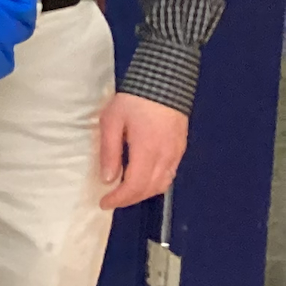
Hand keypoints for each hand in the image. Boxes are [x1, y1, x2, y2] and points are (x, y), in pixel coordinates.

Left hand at [98, 92, 186, 209]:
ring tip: (125, 192)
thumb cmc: (133, 101)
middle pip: (149, 189)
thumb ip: (110, 152)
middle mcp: (165, 157)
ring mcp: (176, 153)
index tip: (104, 202)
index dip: (120, 198)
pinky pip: (169, 175)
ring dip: (143, 193)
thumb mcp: (112, 122)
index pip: (135, 186)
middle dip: (130, 199)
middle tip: (112, 199)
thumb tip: (108, 179)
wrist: (164, 83)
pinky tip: (143, 179)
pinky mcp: (181, 148)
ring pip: (162, 185)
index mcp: (147, 151)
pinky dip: (155, 183)